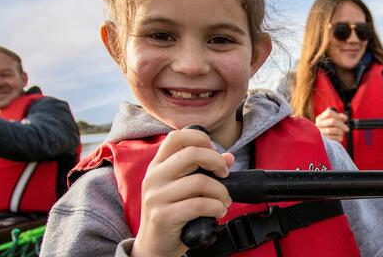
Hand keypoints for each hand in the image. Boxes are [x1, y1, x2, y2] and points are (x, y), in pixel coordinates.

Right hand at [132, 128, 234, 256]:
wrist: (154, 245)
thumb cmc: (172, 213)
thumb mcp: (183, 188)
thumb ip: (203, 170)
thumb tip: (228, 157)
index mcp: (157, 166)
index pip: (177, 137)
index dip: (201, 139)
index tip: (215, 153)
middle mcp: (154, 177)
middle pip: (191, 153)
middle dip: (217, 162)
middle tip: (224, 175)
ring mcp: (156, 196)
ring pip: (199, 181)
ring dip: (221, 192)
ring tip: (223, 201)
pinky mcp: (163, 216)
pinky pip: (199, 205)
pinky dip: (216, 207)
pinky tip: (218, 212)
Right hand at [314, 107, 348, 142]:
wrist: (323, 140)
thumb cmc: (330, 128)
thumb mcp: (334, 120)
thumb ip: (339, 117)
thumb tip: (345, 118)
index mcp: (320, 118)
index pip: (329, 113)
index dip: (337, 116)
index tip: (344, 119)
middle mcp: (318, 125)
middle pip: (332, 121)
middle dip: (342, 125)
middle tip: (347, 129)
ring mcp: (320, 132)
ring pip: (331, 130)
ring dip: (340, 132)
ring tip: (342, 133)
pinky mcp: (323, 140)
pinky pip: (333, 138)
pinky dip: (339, 137)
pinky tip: (339, 137)